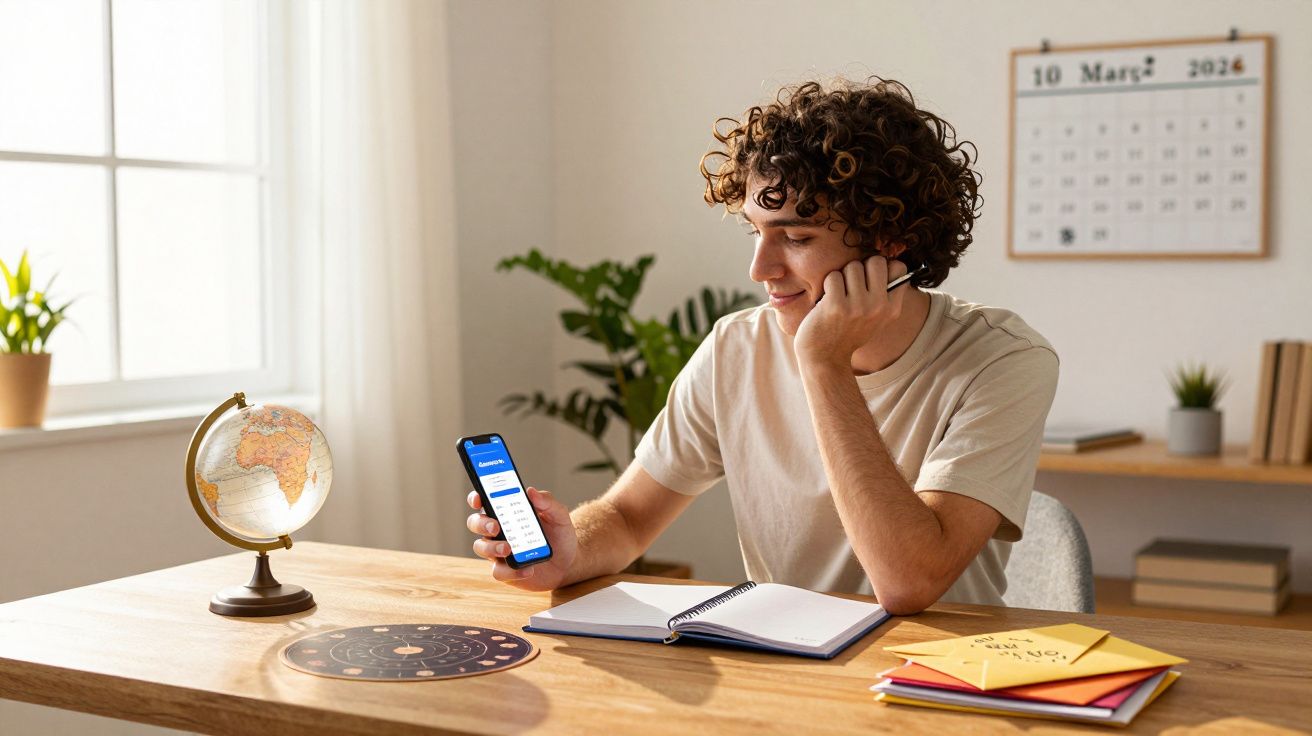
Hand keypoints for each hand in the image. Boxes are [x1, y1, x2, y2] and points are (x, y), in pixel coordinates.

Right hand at [466, 487, 578, 590]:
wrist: (568, 562)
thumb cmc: (559, 535)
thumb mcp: (559, 515)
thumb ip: (547, 502)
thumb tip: (531, 491)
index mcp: (507, 511)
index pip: (484, 501)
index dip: (476, 498)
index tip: (478, 499)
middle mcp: (498, 530)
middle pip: (476, 523)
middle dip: (481, 524)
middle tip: (495, 527)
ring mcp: (499, 550)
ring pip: (481, 547)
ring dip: (491, 547)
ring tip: (508, 549)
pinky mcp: (505, 570)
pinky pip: (498, 572)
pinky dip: (511, 572)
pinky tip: (527, 569)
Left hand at [793, 256, 908, 367]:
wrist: (824, 356)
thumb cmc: (847, 331)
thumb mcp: (875, 318)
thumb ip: (884, 294)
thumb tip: (888, 261)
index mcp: (892, 308)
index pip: (899, 267)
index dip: (882, 267)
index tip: (870, 278)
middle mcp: (879, 307)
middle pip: (876, 261)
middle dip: (861, 268)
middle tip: (851, 285)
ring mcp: (858, 306)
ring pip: (853, 267)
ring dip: (842, 277)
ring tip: (839, 295)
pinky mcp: (837, 306)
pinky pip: (834, 276)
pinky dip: (828, 285)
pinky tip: (827, 301)